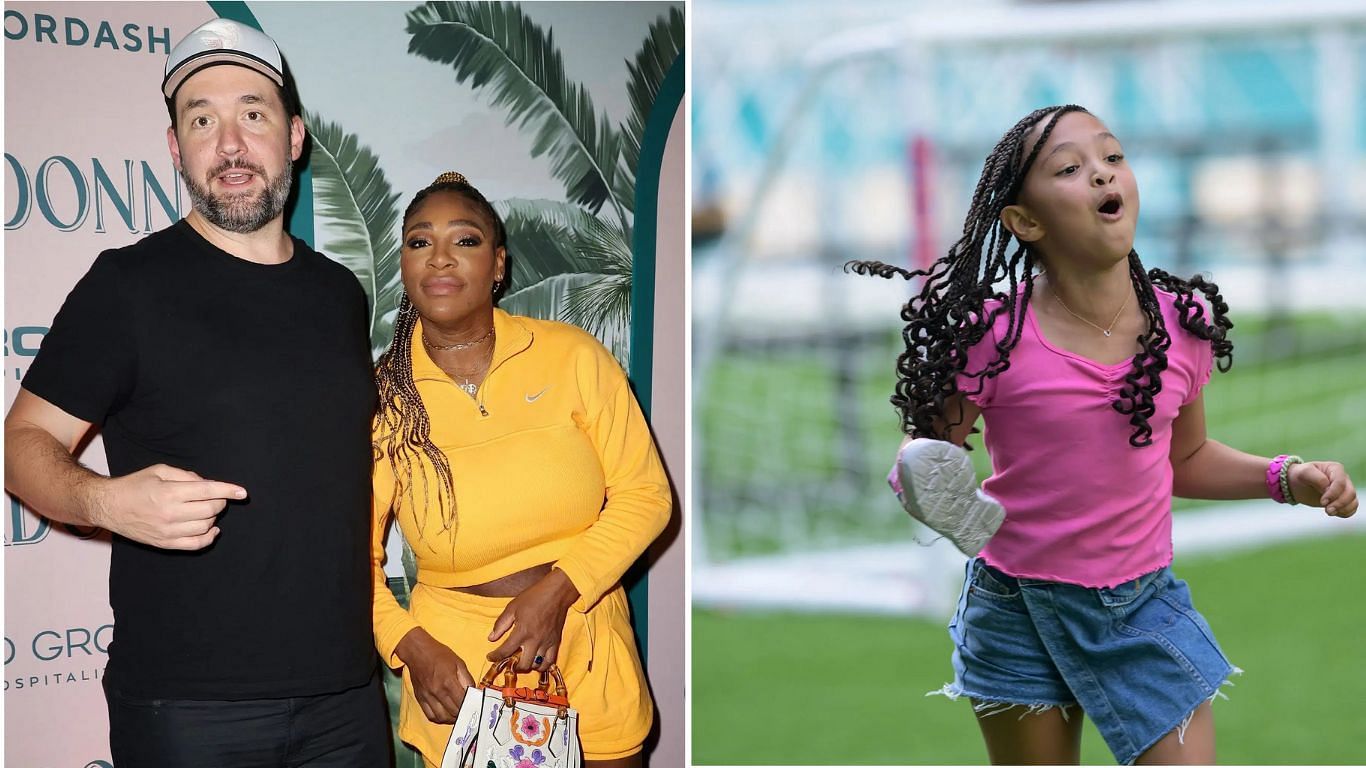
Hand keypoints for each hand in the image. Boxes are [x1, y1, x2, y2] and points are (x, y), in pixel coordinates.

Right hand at [96, 464, 245, 549]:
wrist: (109, 506)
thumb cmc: (134, 485)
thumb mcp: (159, 471)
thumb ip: (187, 476)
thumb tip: (209, 484)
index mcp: (169, 492)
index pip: (208, 491)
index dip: (229, 490)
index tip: (242, 492)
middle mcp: (170, 514)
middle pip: (211, 509)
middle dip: (219, 500)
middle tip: (213, 495)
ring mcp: (168, 531)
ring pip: (206, 526)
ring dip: (212, 516)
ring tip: (204, 508)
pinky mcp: (165, 543)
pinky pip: (196, 544)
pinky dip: (209, 537)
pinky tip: (212, 528)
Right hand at [396, 627, 475, 723]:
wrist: (417, 652)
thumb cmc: (440, 655)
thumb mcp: (458, 662)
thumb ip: (467, 679)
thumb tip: (474, 692)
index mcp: (449, 681)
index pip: (462, 701)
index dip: (471, 706)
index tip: (475, 706)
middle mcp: (437, 691)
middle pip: (453, 712)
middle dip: (463, 713)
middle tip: (468, 711)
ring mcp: (427, 696)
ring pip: (442, 717)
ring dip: (451, 719)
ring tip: (457, 714)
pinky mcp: (420, 699)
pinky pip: (430, 715)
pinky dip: (439, 719)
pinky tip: (445, 715)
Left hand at [486, 569, 579, 673]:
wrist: (556, 593)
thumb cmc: (533, 597)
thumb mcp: (512, 607)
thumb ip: (501, 624)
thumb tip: (491, 638)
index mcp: (522, 632)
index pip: (505, 651)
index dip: (495, 657)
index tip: (491, 657)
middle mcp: (535, 641)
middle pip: (523, 665)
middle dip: (513, 666)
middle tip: (509, 661)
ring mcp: (547, 643)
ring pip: (537, 665)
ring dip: (528, 665)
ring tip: (523, 660)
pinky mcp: (556, 642)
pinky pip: (550, 661)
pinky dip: (542, 665)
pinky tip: (537, 661)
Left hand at [1288, 461, 1357, 517]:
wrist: (1297, 484)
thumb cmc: (1301, 476)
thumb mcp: (1304, 473)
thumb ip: (1317, 479)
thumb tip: (1328, 488)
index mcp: (1335, 468)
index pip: (1340, 483)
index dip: (1333, 494)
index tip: (1322, 502)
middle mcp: (1344, 478)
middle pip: (1350, 493)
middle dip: (1340, 503)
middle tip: (1327, 511)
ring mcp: (1345, 489)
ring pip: (1353, 501)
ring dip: (1344, 509)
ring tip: (1329, 512)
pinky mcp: (1343, 499)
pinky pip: (1352, 507)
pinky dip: (1346, 513)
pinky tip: (1335, 513)